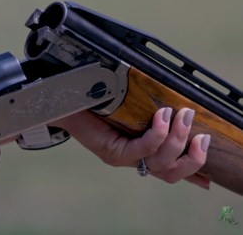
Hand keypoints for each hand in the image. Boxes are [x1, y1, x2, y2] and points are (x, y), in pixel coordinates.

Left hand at [54, 107, 210, 188]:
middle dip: (192, 154)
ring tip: (181, 114)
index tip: (208, 164)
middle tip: (200, 130)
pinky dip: (156, 134)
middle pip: (170, 172)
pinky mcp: (111, 152)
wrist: (63, 99)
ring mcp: (121, 157)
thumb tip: (174, 102)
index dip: (192, 170)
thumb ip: (149, 109)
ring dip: (177, 138)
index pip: (169, 170)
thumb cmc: (96, 98)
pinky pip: (141, 150)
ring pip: (160, 162)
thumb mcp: (129, 105)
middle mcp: (131, 159)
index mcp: (138, 151)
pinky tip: (162, 117)